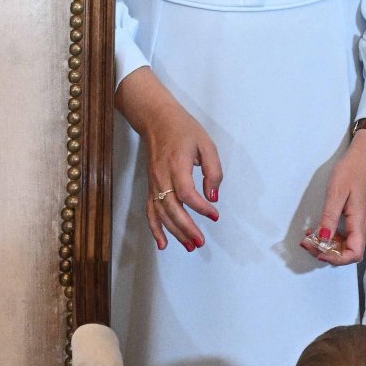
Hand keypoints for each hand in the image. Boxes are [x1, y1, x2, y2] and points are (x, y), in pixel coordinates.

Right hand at [116, 67, 221, 251]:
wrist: (156, 119)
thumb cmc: (183, 130)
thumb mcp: (206, 144)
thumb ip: (213, 170)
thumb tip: (213, 196)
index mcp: (177, 164)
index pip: (186, 193)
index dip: (201, 207)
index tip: (215, 215)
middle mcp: (162, 177)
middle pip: (171, 209)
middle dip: (186, 228)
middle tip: (200, 242)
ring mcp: (153, 183)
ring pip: (161, 213)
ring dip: (174, 232)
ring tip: (190, 246)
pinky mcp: (150, 186)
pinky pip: (150, 211)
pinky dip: (155, 229)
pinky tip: (163, 244)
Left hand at [302, 130, 365, 264]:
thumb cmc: (352, 171)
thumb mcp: (336, 193)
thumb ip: (329, 218)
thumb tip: (322, 240)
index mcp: (361, 224)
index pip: (352, 255)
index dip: (334, 259)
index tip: (316, 250)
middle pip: (348, 253)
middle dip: (327, 252)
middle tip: (307, 242)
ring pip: (348, 246)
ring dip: (329, 245)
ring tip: (310, 236)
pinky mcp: (362, 220)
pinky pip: (349, 236)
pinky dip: (334, 237)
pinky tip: (321, 229)